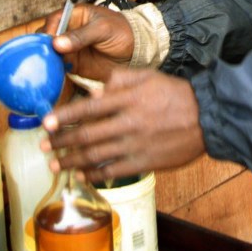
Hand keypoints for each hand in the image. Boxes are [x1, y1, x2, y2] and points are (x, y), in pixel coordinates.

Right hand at [41, 2, 134, 82]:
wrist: (135, 49)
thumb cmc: (121, 31)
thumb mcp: (103, 29)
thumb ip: (81, 35)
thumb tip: (56, 43)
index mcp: (74, 15)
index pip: (54, 21)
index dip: (49, 31)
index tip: (50, 44)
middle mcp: (68, 31)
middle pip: (46, 38)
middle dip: (44, 47)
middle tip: (48, 57)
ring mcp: (69, 48)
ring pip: (49, 54)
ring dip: (47, 60)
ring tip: (51, 67)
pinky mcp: (72, 64)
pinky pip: (57, 67)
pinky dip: (54, 71)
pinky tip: (56, 74)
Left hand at [42, 68, 205, 181]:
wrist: (206, 117)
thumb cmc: (177, 94)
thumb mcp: (150, 76)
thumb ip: (122, 79)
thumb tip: (96, 88)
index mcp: (130, 99)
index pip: (90, 108)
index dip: (66, 116)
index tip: (47, 122)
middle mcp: (130, 122)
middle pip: (87, 135)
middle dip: (62, 142)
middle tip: (45, 145)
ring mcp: (136, 144)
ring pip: (96, 156)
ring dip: (71, 161)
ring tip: (56, 164)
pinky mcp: (144, 162)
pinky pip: (112, 171)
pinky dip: (94, 175)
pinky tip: (82, 174)